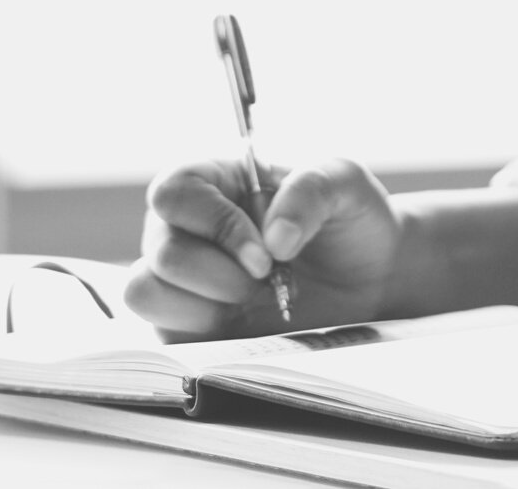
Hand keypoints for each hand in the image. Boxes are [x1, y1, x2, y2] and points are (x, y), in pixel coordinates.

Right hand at [125, 156, 401, 340]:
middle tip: (270, 280)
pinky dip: (199, 336)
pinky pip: (160, 332)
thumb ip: (311, 189)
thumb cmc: (352, 221)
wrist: (373, 282)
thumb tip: (272, 238)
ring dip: (205, 305)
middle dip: (221, 274)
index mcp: (218, 181)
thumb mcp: (346, 184)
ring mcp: (185, 279)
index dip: (213, 223)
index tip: (266, 254)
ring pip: (144, 290)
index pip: (175, 190)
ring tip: (258, 301)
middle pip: (161, 248)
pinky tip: (247, 327)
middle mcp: (190, 227)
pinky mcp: (187, 325)